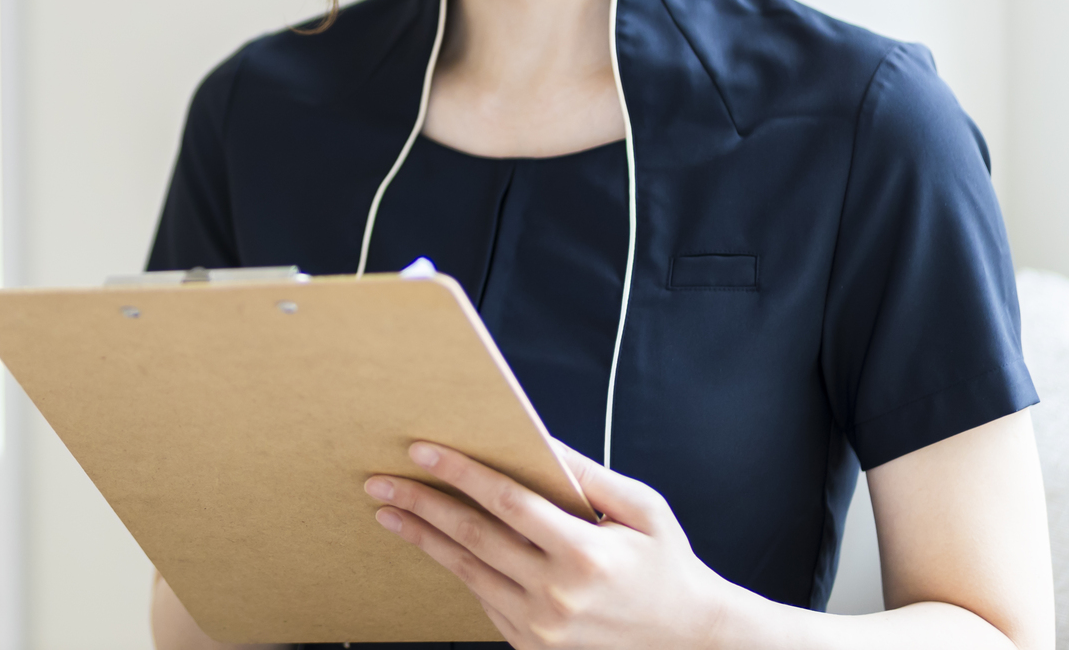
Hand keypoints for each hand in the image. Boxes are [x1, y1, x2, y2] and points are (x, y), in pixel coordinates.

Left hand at [365, 440, 739, 648]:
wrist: (688, 638)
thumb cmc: (668, 564)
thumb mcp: (642, 509)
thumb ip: (588, 474)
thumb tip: (539, 440)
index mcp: (585, 553)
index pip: (506, 502)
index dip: (460, 473)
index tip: (422, 450)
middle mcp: (557, 593)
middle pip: (472, 537)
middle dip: (420, 505)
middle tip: (380, 482)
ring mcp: (542, 627)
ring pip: (467, 572)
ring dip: (423, 539)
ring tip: (390, 513)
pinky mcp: (533, 646)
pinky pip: (484, 600)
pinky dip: (458, 569)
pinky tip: (435, 545)